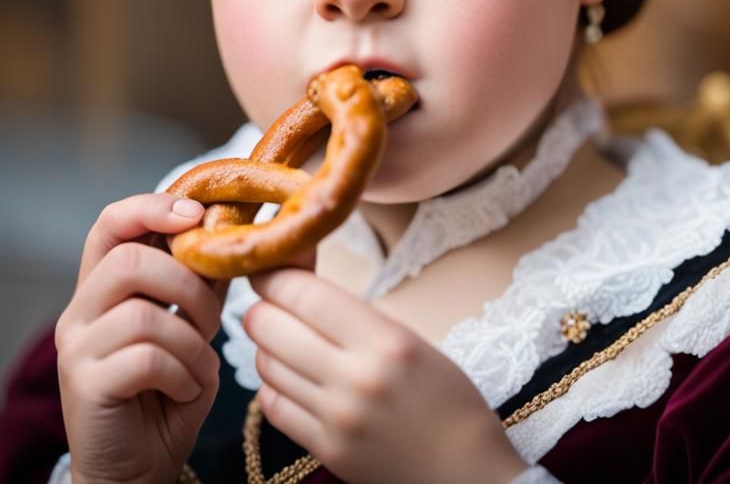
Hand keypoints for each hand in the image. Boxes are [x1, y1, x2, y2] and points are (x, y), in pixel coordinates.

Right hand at [55, 193, 227, 483]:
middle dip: (187, 283)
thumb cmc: (170, 390)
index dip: (151, 207)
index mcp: (104, 286)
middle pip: (128, 260)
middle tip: (212, 319)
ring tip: (200, 364)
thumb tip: (238, 227)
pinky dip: (182, 372)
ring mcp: (76, 348)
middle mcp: (79, 310)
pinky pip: (145, 358)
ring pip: (141, 313)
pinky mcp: (84, 385)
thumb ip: (203, 280)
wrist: (139, 468)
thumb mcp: (193, 325)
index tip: (196, 214)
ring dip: (190, 338)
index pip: (111, 223)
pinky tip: (186, 389)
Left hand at [244, 268, 528, 483]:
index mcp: (385, 340)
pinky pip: (273, 406)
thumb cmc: (446, 396)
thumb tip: (299, 282)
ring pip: (266, 365)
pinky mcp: (326, 450)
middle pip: (271, 327)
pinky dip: (272, 384)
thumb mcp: (409, 340)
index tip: (268, 266)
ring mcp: (336, 418)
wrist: (467, 471)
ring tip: (282, 339)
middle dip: (262, 307)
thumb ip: (354, 316)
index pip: (305, 295)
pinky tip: (287, 376)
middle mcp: (356, 378)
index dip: (276, 274)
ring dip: (266, 346)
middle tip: (268, 301)